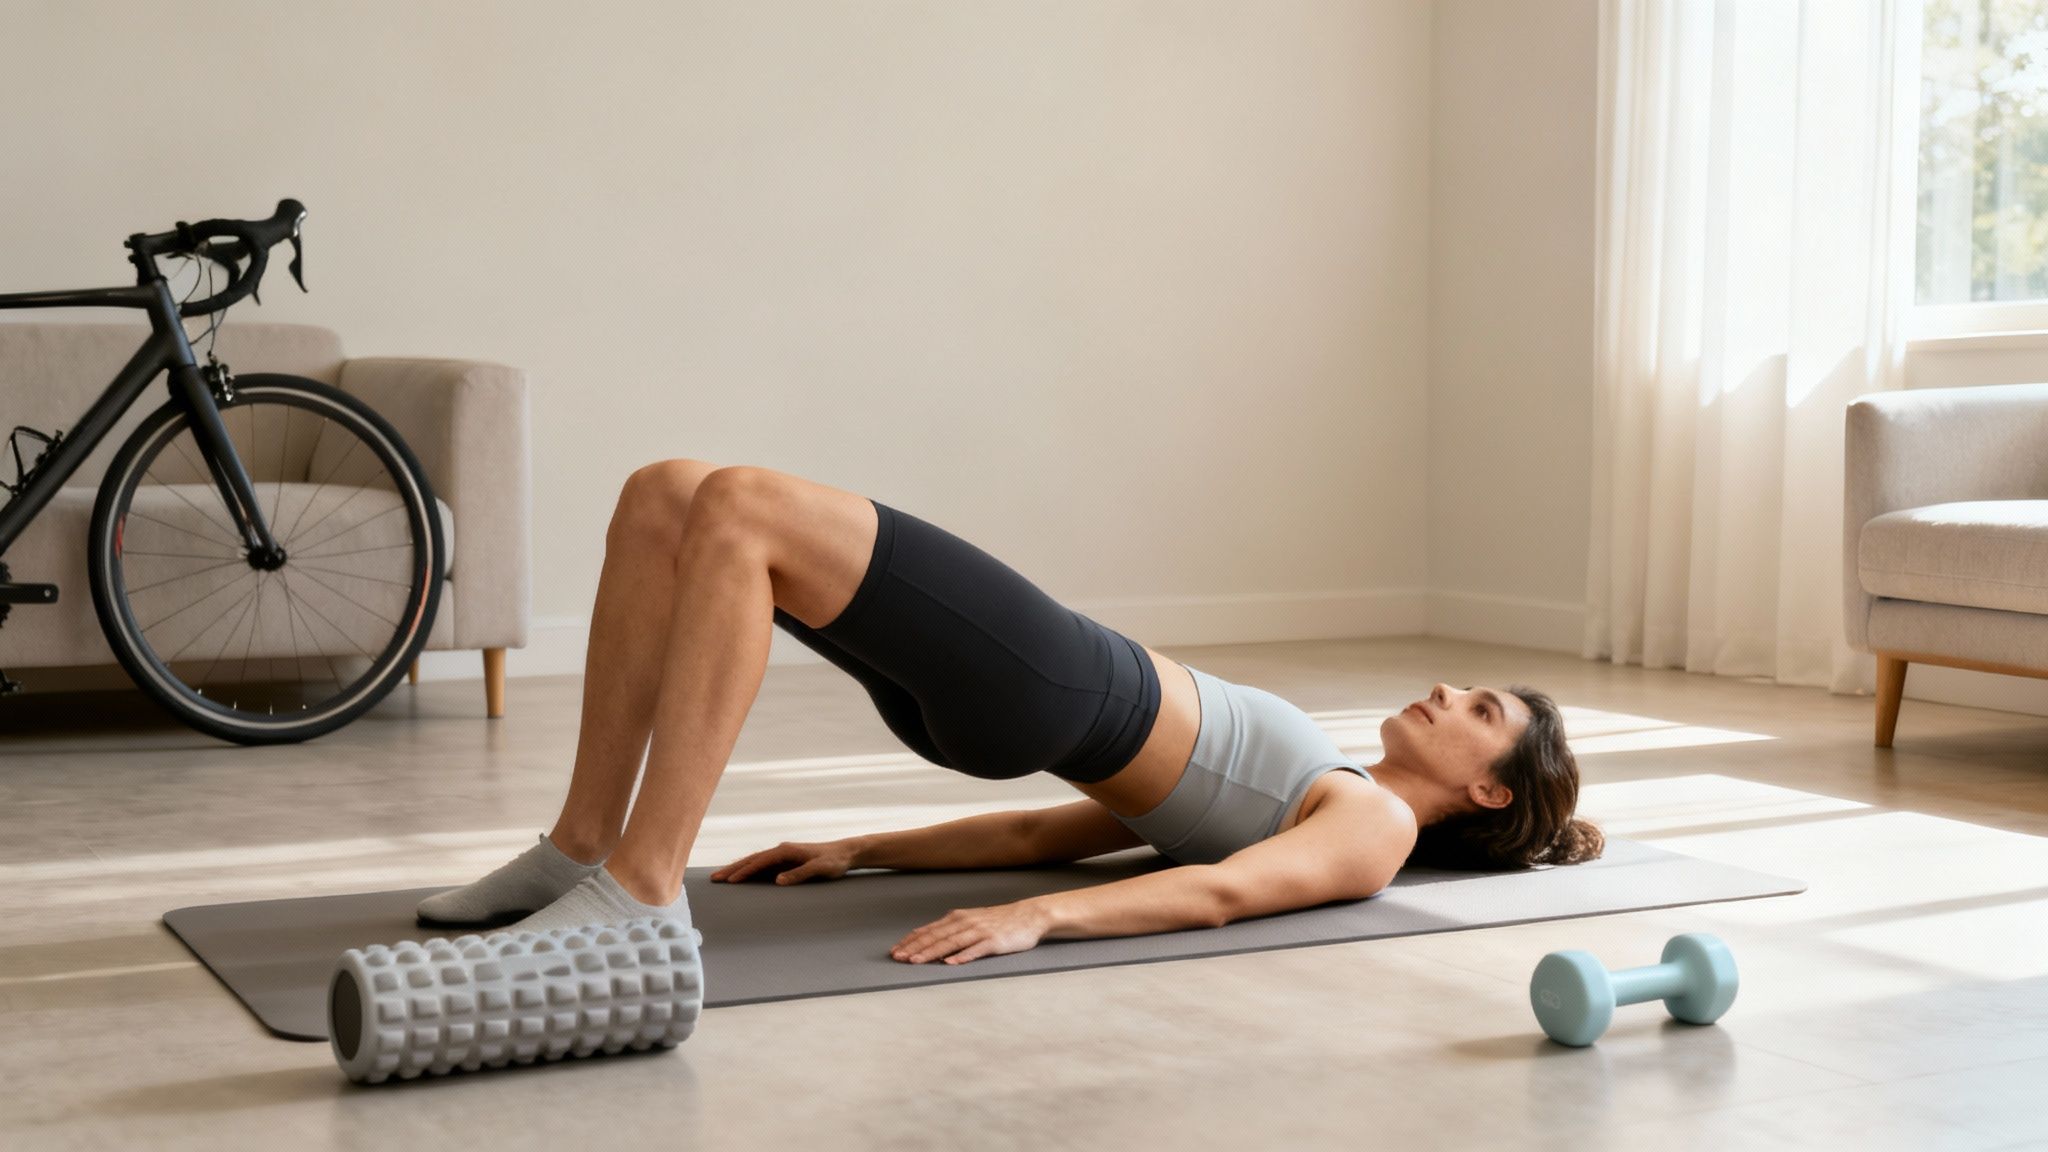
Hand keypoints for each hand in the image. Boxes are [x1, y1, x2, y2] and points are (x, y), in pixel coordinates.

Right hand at [711, 839, 859, 884]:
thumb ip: (799, 874)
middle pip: (752, 859)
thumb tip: (777, 881)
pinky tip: (742, 874)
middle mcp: (781, 850)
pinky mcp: (786, 860)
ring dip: (738, 868)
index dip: (744, 871)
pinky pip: (762, 865)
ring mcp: (783, 854)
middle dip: (733, 868)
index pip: (760, 862)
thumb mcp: (819, 869)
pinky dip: (749, 869)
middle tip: (714, 878)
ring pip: (755, 861)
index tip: (729, 880)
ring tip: (721, 876)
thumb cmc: (834, 861)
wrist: (845, 853)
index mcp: (786, 851)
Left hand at [891, 901, 1049, 964]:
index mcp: (957, 918)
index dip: (910, 941)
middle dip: (914, 948)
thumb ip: (952, 929)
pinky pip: (975, 950)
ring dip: (931, 952)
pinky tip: (950, 963)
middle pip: (935, 936)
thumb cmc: (999, 921)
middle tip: (898, 958)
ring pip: (950, 943)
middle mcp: (965, 923)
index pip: (928, 930)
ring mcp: (980, 931)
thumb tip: (930, 940)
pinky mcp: (994, 941)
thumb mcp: (972, 921)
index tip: (895, 951)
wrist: (1029, 916)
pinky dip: (962, 956)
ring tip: (916, 962)